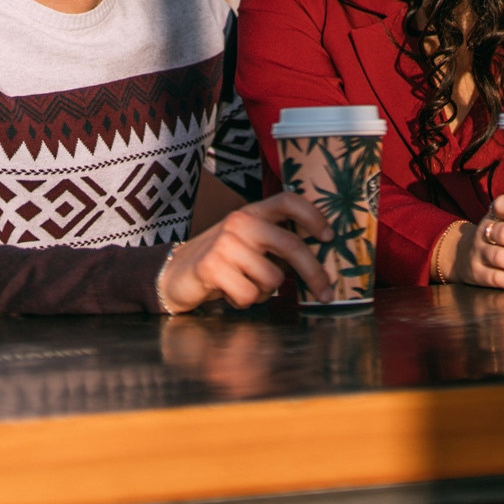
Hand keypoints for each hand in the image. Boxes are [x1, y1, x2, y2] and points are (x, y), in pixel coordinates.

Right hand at [158, 193, 334, 312]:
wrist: (173, 274)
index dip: (313, 216)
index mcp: (253, 212)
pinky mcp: (212, 266)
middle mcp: (240, 222)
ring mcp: (225, 243)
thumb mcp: (248, 244)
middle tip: (326, 294)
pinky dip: (244, 302)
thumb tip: (317, 261)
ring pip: (272, 278)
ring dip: (265, 293)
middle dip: (314, 274)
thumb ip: (275, 245)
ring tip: (246, 286)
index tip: (329, 236)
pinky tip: (228, 292)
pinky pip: (250, 295)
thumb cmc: (221, 262)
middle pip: (291, 246)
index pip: (288, 201)